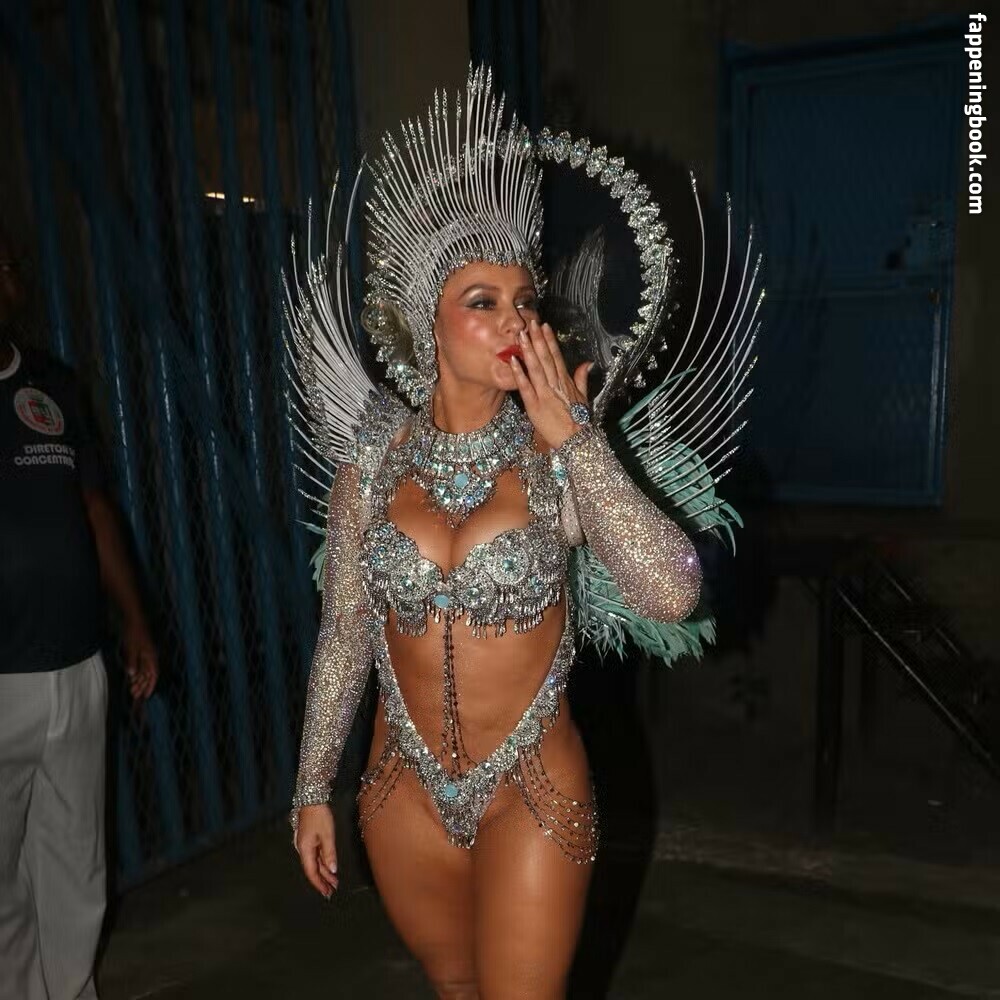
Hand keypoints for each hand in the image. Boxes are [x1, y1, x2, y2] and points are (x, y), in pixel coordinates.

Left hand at [122, 617, 157, 700]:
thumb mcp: (131, 647)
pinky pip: (140, 665)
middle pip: (148, 675)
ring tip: (132, 689)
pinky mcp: (140, 651)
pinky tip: (131, 677)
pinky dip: (136, 672)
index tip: (146, 695)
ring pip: (144, 671)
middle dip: (142, 686)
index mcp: (150, 656)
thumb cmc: (134, 632)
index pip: (153, 675)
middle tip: (135, 695)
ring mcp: (145, 653)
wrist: (134, 619)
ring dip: (139, 680)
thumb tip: (132, 674)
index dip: (150, 686)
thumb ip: (132, 661)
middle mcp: (149, 656)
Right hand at [295, 804, 338, 897]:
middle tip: (332, 891)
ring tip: (334, 882)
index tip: (326, 893)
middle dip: (322, 880)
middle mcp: (303, 849)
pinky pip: (316, 855)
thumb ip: (329, 854)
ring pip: (315, 862)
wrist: (312, 799)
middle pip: (312, 869)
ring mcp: (306, 844)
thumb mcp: (327, 835)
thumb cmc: (319, 816)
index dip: (319, 884)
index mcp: (305, 850)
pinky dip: (323, 862)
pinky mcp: (310, 839)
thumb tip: (332, 871)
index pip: (311, 872)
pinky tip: (329, 867)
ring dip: (324, 872)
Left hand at [508, 319, 593, 448]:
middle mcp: (555, 384)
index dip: (550, 340)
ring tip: (521, 335)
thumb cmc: (580, 421)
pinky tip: (513, 360)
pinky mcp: (535, 405)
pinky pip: (525, 386)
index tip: (545, 326)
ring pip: (536, 368)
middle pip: (546, 357)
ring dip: (528, 350)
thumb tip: (587, 363)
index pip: (556, 356)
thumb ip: (582, 379)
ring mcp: (544, 394)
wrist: (577, 440)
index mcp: (566, 381)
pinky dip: (519, 373)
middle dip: (538, 339)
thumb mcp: (584, 398)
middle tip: (531, 322)